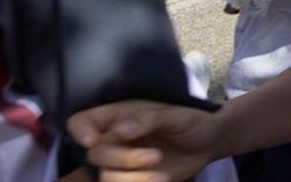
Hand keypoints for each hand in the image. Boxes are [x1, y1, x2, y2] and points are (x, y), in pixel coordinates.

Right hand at [70, 100, 216, 180]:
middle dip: (122, 159)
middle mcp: (115, 139)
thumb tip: (119, 130)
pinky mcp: (131, 179)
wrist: (210, 143)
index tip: (92, 141)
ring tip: (161, 176)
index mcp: (120, 116)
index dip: (80, 130)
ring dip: (132, 179)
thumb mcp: (176, 114)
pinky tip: (160, 181)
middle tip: (154, 156)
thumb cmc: (193, 120)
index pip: (83, 121)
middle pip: (96, 154)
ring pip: (106, 176)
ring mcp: (121, 161)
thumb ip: (148, 119)